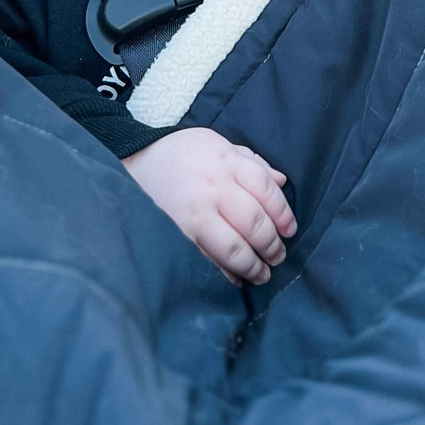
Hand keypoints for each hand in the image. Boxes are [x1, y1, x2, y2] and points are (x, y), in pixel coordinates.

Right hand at [124, 129, 296, 284]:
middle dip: (272, 245)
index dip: (283, 213)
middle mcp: (213, 188)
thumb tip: (282, 182)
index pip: (266, 189)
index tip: (289, 230)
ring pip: (234, 248)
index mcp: (227, 162)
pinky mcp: (178, 235)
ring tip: (262, 273)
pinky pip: (208, 261)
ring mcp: (194, 214)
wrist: (136, 160)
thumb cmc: (184, 154)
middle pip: (254, 222)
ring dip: (253, 265)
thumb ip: (251, 163)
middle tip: (278, 256)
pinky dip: (226, 274)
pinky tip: (235, 278)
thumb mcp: (220, 145)